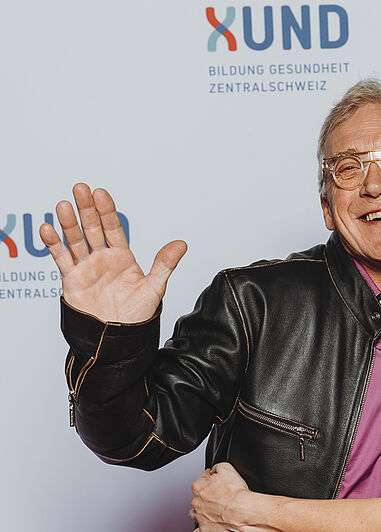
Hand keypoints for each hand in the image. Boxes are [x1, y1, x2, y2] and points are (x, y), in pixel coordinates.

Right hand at [39, 182, 186, 322]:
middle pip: (92, 228)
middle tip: (80, 188)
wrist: (117, 343)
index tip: (101, 193)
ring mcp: (86, 269)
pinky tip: (48, 229)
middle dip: (86, 208)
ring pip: (75, 240)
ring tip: (64, 205)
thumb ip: (164, 265)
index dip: (107, 210)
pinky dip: (54, 244)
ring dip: (68, 223)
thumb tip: (181, 244)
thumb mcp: (153, 289)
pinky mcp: (72, 281)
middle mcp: (103, 260)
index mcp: (123, 258)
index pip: (113, 228)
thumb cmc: (136, 318)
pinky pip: (61, 259)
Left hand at [190, 462, 251, 531]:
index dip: (209, 480)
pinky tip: (206, 528)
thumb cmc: (236, 492)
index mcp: (199, 487)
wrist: (243, 511)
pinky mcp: (205, 531)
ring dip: (200, 513)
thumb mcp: (227, 468)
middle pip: (196, 498)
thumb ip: (217, 467)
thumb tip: (213, 470)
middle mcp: (196, 502)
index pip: (200, 480)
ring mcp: (199, 518)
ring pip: (194, 515)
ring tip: (210, 513)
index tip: (215, 483)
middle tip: (217, 498)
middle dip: (204, 498)